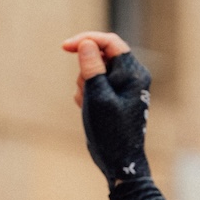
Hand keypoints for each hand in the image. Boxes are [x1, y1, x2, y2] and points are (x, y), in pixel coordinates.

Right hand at [61, 31, 151, 187]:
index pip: (111, 42)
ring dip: (84, 84)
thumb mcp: (97, 96)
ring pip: (94, 70)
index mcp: (134, 73)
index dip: (87, 40)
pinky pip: (94, 85)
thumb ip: (92, 67)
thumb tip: (87, 43)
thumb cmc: (111, 131)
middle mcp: (132, 77)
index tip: (65, 47)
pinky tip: (88, 109)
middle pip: (100, 55)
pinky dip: (86, 94)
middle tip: (85, 91)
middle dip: (85, 70)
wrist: (118, 160)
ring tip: (89, 104)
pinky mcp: (114, 97)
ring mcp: (123, 87)